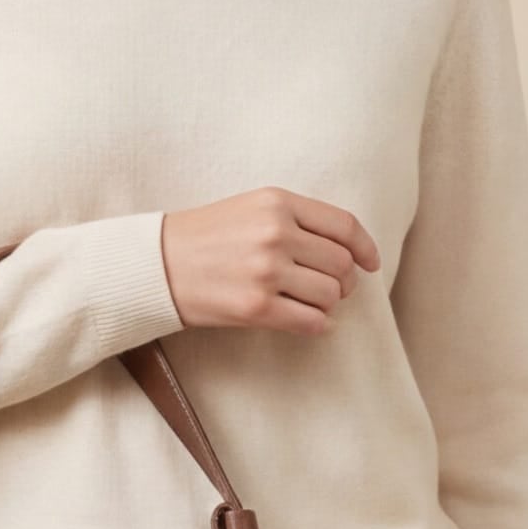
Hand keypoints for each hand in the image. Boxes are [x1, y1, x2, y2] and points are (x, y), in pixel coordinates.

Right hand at [161, 187, 380, 334]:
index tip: (370, 263)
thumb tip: (350, 251)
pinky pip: (311, 322)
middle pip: (341, 265)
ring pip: (330, 295)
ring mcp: (266, 271)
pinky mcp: (255, 307)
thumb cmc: (206, 237)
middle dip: (344, 281)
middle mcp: (275, 233)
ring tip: (308, 302)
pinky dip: (318, 325)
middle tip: (330, 288)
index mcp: (277, 203)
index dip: (365, 248)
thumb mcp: (251, 208)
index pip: (343, 225)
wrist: (157, 264)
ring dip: (328, 304)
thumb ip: (297, 220)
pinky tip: (305, 321)